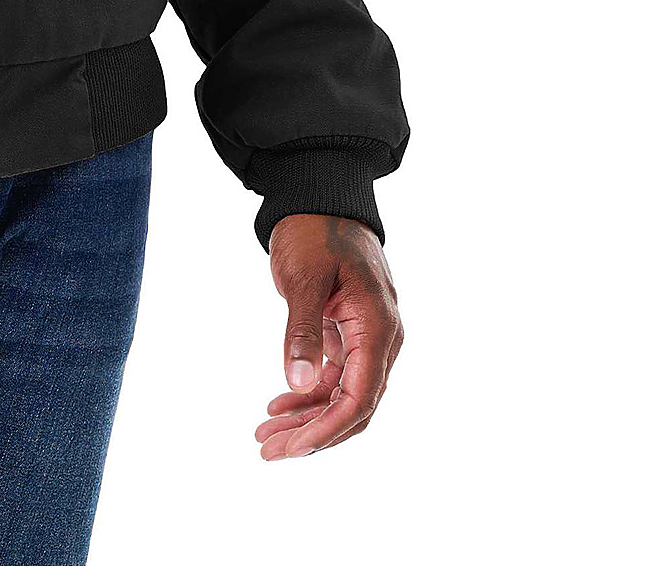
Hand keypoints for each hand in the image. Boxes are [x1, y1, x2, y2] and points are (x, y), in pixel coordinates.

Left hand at [255, 213, 402, 460]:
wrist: (319, 195)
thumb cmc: (315, 229)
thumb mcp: (305, 277)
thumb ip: (303, 330)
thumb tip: (297, 383)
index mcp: (378, 326)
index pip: (360, 396)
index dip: (327, 428)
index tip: (292, 448)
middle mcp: (380, 338)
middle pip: (352, 405)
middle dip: (312, 433)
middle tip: (269, 450)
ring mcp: (365, 337)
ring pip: (341, 394)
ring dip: (306, 418)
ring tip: (265, 434)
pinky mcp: (348, 332)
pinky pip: (333, 376)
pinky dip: (307, 393)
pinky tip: (278, 405)